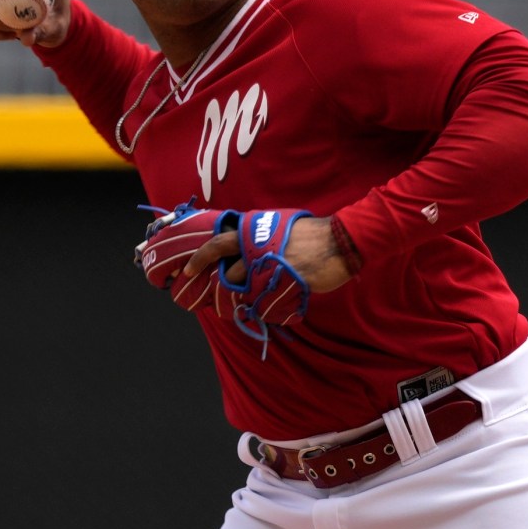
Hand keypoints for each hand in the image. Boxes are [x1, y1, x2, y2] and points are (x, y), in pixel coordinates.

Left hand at [187, 216, 353, 294]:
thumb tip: (243, 247)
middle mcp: (257, 249)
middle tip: (212, 290)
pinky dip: (268, 304)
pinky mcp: (283, 286)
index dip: (200, 258)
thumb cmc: (312, 232)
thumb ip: (259, 235)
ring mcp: (269, 269)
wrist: (339, 242)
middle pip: (228, 274)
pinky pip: (265, 302)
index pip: (217, 245)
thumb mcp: (279, 224)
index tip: (188, 270)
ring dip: (251, 294)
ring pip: (246, 290)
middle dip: (222, 284)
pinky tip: (279, 297)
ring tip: (264, 291)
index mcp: (253, 231)